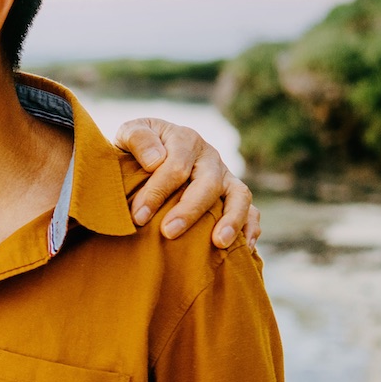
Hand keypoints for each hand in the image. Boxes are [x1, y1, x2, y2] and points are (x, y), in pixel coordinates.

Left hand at [115, 118, 258, 248]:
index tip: (138, 216)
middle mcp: (209, 157)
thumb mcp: (129, 133)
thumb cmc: (137, 149)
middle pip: (208, 183)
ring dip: (231, 220)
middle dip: (189, 210)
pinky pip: (251, 210)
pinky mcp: (233, 195)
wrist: (149, 153)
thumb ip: (138, 139)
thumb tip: (154, 161)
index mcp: (185, 140)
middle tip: (168, 232)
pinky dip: (250, 227)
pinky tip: (244, 248)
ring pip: (238, 195)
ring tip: (218, 243)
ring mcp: (225, 176)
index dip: (156, 192)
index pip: (175, 166)